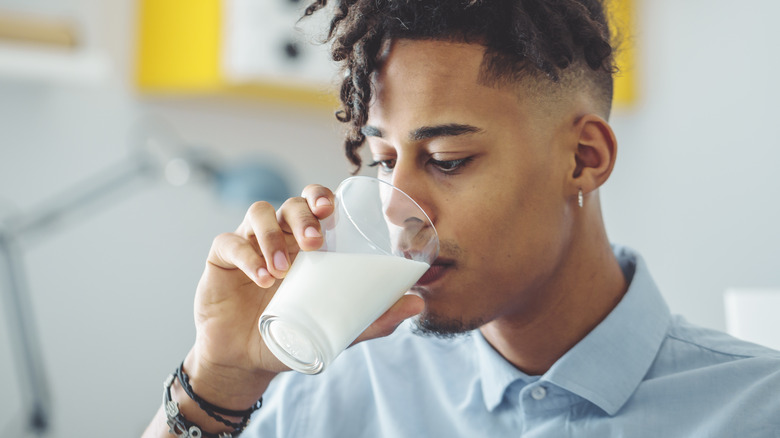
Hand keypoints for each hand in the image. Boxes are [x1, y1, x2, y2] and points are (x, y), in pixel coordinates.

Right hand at [185, 184, 423, 407]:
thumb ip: (373, 318)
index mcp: (307, 244)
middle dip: (303, 213)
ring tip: (284, 271)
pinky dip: (247, 255)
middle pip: (290, 202)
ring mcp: (250, 243)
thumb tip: (419, 305)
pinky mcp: (222, 257)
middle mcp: (280, 236)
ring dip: (273, 236)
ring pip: (259, 213)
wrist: (246, 361)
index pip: (316, 204)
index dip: (322, 197)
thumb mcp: (335, 328)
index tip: (332, 209)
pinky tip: (261, 279)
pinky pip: (230, 241)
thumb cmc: (292, 336)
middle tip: (314, 241)